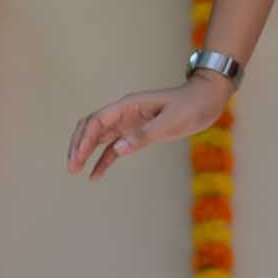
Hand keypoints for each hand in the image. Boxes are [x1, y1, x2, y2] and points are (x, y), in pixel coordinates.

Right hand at [66, 74, 233, 180]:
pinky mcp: (137, 135)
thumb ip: (145, 135)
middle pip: (91, 127)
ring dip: (85, 152)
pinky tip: (94, 176)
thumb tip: (117, 148)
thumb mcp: (171, 121)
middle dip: (78, 145)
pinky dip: (103, 161)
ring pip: (98, 138)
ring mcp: (129, 124)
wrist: (206, 100)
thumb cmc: (190, 106)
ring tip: (74, 170)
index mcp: (129, 105)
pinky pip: (114, 149)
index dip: (85, 139)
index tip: (78, 157)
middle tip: (71, 166)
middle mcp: (124, 113)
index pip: (97, 120)